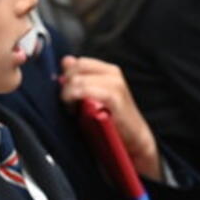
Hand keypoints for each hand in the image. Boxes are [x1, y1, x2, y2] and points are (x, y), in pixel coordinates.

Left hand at [58, 55, 161, 180]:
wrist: (133, 140)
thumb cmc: (111, 120)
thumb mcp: (92, 96)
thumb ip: (79, 77)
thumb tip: (66, 60)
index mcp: (108, 70)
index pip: (78, 62)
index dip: (67, 77)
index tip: (67, 95)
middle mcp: (113, 73)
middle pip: (77, 68)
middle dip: (67, 85)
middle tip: (69, 103)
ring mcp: (115, 84)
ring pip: (78, 79)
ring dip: (69, 94)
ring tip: (73, 109)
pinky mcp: (115, 98)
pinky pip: (86, 90)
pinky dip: (75, 98)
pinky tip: (75, 111)